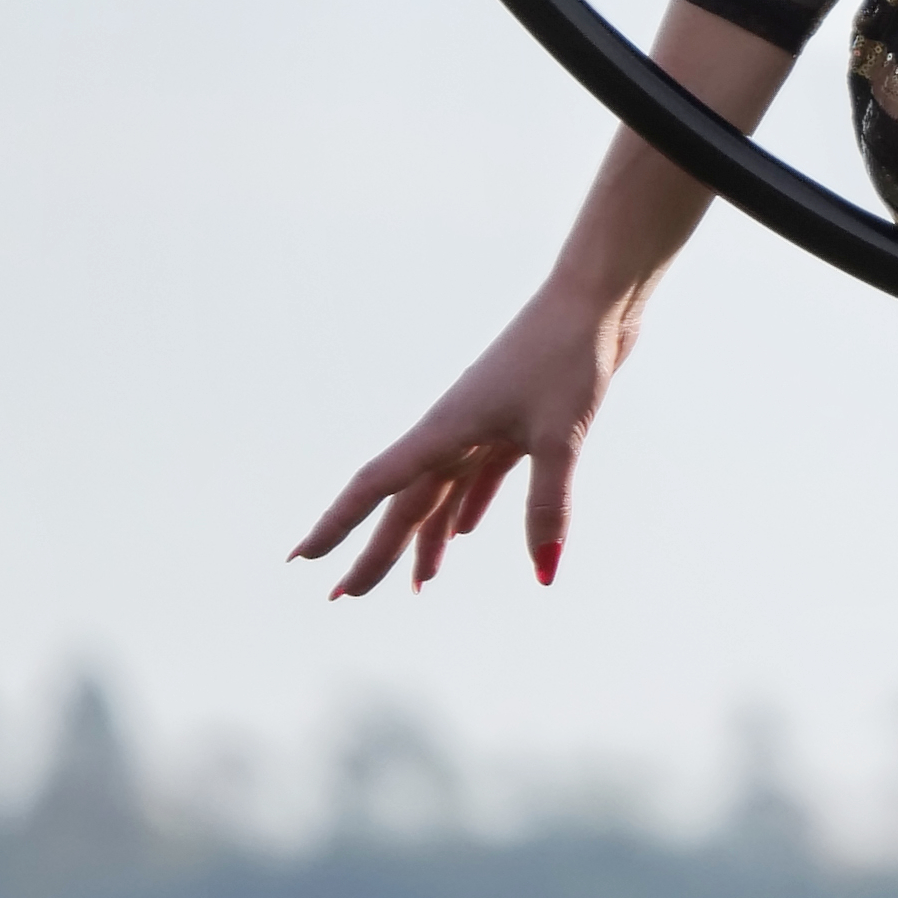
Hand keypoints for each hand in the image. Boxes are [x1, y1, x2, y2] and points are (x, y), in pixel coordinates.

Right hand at [295, 271, 640, 598]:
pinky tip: (463, 534)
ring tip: (416, 586)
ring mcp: (483, 424)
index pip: (375, 487)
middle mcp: (453, 430)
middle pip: (405, 503)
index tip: (301, 558)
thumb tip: (544, 573)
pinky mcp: (517, 421)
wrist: (596, 300)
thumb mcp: (559, 436)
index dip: (337, 525)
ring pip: (442, 494)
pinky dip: (469, 506)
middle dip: (376, 552)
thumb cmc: (569, 357)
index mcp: (445, 430)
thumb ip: (547, 504)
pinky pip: (480, 475)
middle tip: (344, 597)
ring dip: (427, 539)